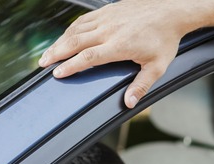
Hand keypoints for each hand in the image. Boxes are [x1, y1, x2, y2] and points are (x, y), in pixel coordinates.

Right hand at [39, 0, 183, 107]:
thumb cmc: (165, 39)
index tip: (58, 73)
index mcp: (120, 45)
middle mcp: (109, 30)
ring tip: (49, 52)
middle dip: (56, 53)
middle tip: (43, 63)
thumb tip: (129, 103)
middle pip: (75, 42)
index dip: (71, 66)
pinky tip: (65, 37)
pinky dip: (71, 29)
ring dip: (60, 41)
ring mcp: (107, 18)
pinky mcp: (107, 10)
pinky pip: (84, 20)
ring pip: (76, 29)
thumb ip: (141, 85)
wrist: (170, 11)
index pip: (88, 57)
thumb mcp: (157, 67)